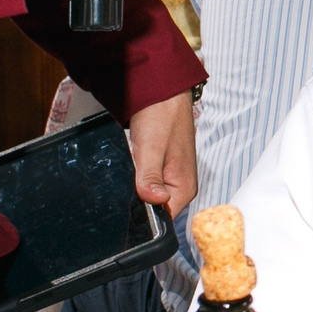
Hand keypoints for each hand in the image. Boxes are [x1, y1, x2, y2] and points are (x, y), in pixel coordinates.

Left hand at [128, 88, 196, 212]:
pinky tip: (132, 165)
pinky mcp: (163, 170)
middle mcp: (181, 186)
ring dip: (136, 187)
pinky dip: (136, 177)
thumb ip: (151, 177)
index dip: (144, 216)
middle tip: (128, 180)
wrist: (162, 92)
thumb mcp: (151, 147)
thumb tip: (154, 202)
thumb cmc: (161, 115)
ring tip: (131, 168)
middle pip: (155, 209)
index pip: (163, 219)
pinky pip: (147, 183)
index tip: (129, 204)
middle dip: (137, 200)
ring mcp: (172, 178)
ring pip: (148, 195)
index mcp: (184, 188)